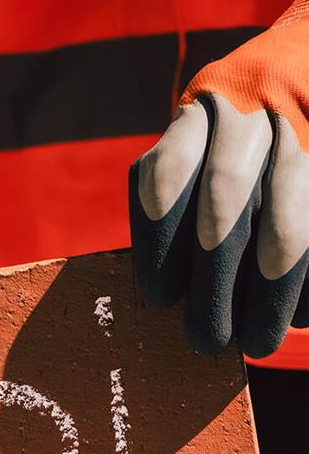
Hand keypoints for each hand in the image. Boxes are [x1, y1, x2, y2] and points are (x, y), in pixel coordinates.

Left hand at [130, 0, 307, 357]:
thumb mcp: (205, 133)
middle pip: (225, 206)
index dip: (160, 243)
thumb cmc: (243, 127)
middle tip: (205, 340)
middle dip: (214, 283)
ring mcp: (307, 134)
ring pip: (289, 229)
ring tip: (258, 342)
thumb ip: (182, 188)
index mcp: (205, 110)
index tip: (161, 297)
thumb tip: (170, 287)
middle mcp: (255, 116)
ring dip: (271, 294)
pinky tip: (302, 315)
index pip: (166, 176)